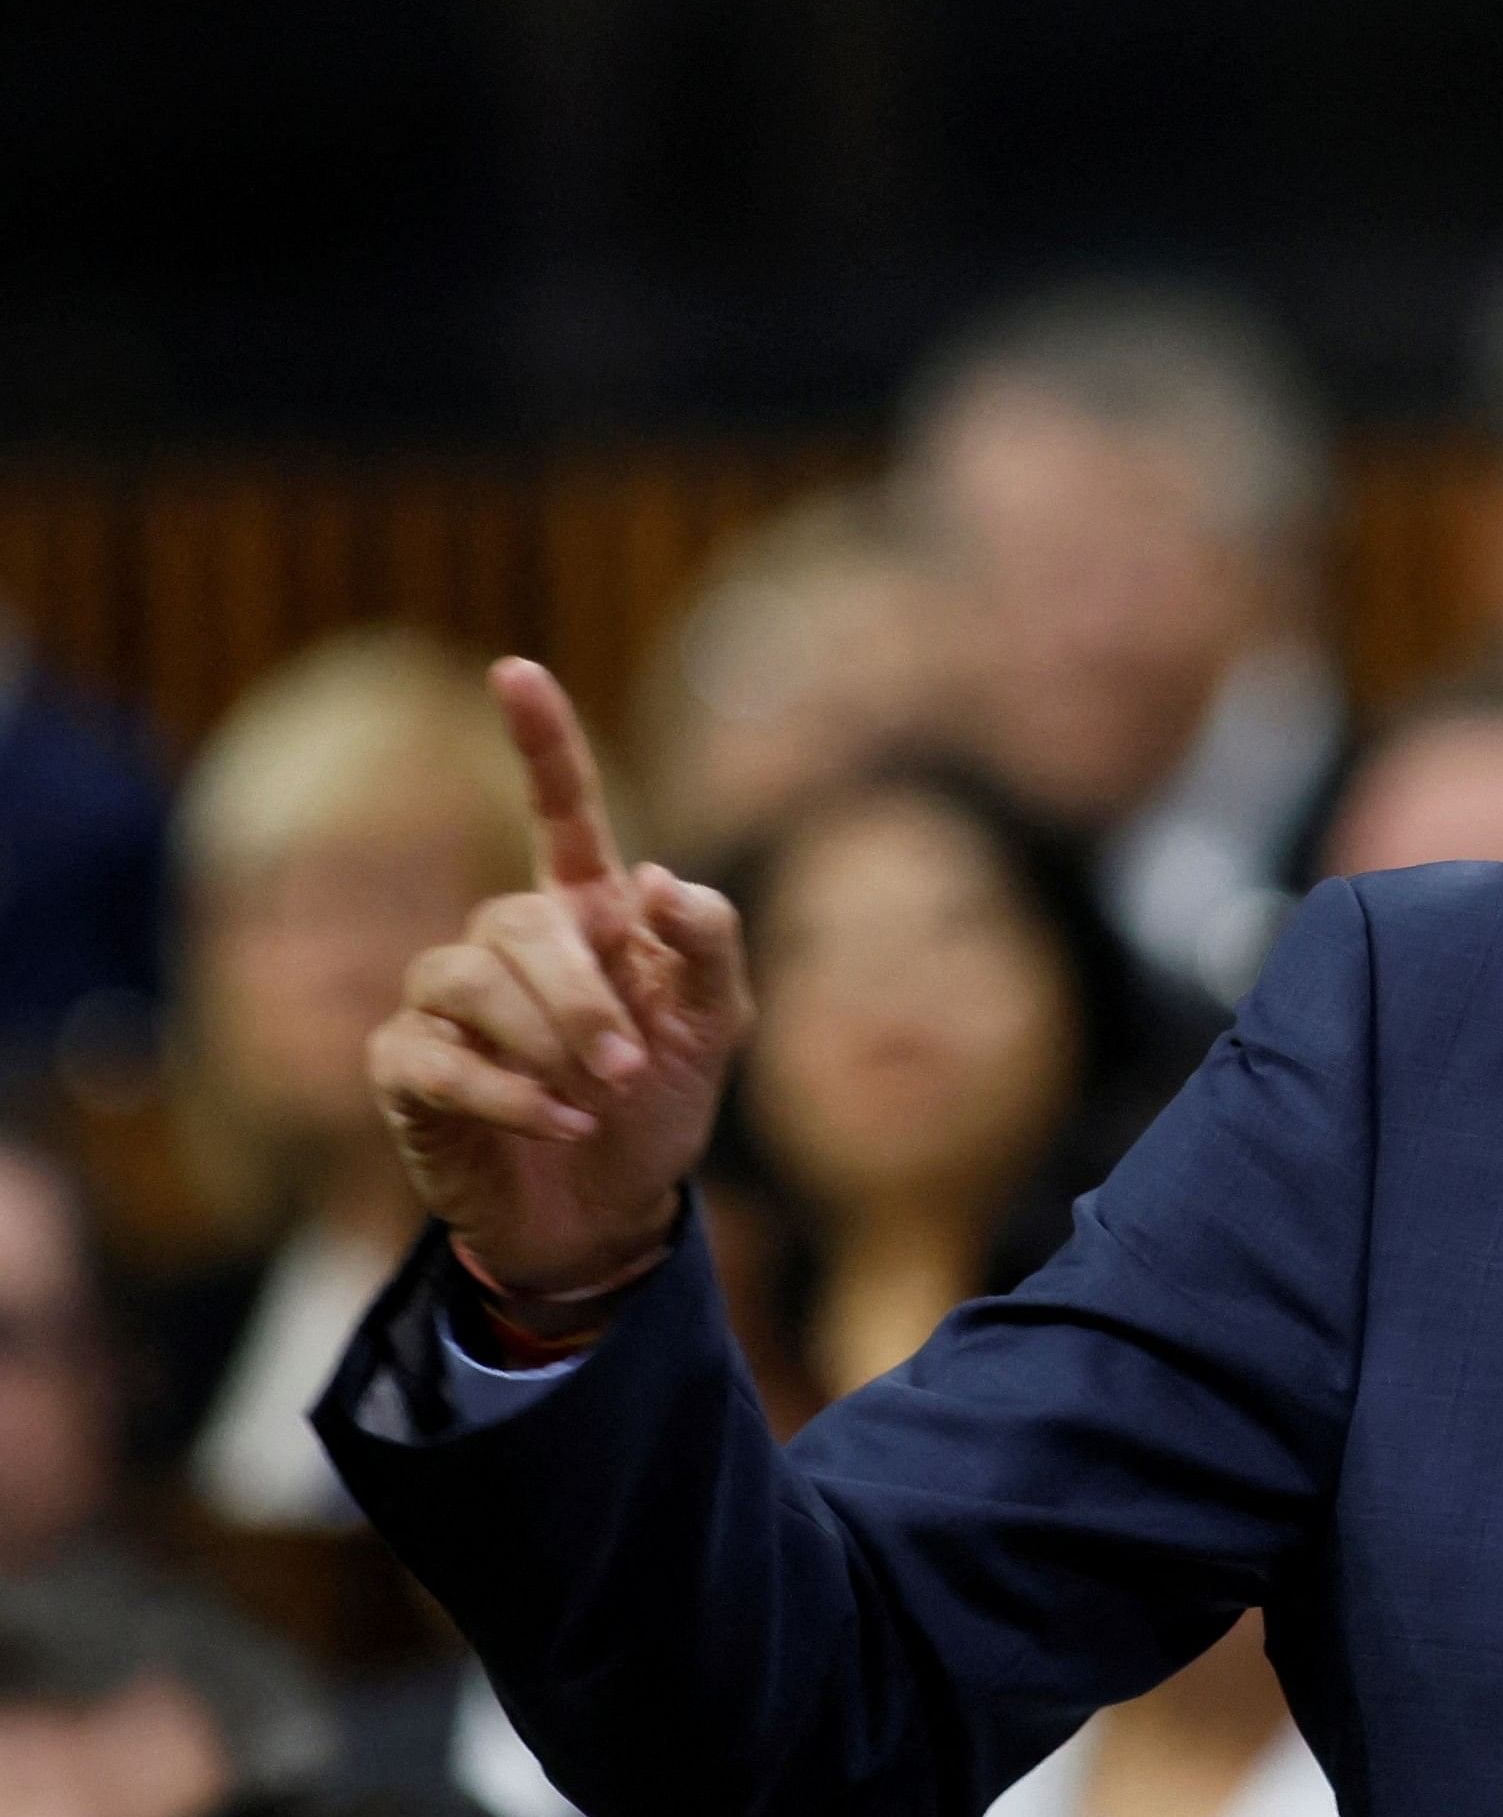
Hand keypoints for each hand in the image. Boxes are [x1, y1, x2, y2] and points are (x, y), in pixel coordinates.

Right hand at [368, 659, 756, 1296]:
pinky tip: (556, 1123)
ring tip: (597, 1096)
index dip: (540, 741)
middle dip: (581, 995)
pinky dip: (505, 1093)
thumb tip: (655, 879)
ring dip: (546, 1042)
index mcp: (585, 914)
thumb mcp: (716, 1026)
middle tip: (631, 1063)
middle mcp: (506, 944)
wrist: (611, 1212)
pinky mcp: (407, 1070)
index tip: (514, 670)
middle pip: (521, 922)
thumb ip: (709, 946)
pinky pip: (434, 1057)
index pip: (560, 811)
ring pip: (469, 979)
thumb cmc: (660, 1103)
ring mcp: (447, 1003)